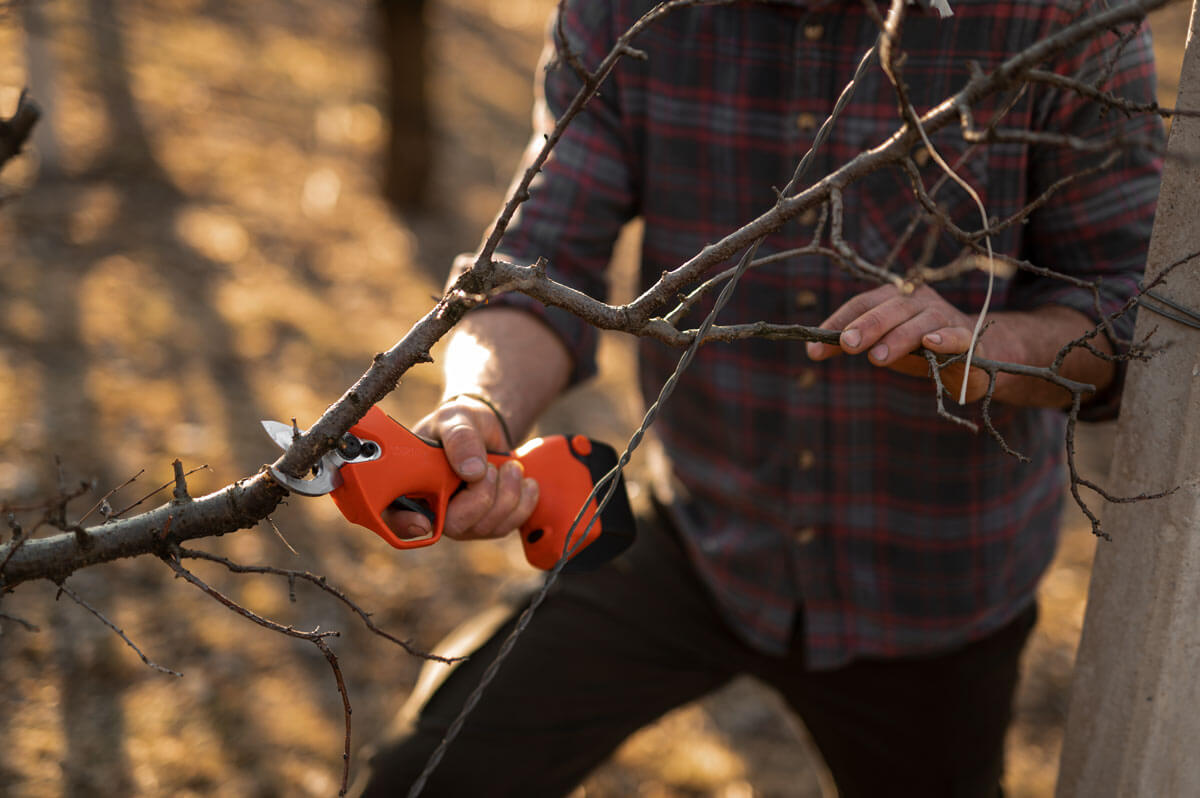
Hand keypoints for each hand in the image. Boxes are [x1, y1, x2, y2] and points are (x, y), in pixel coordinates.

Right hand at [380, 396, 538, 541]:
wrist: (487, 429)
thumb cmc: (460, 422)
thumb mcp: (456, 417)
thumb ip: (460, 438)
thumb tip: (471, 471)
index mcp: (410, 484)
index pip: (393, 515)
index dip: (404, 524)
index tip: (423, 522)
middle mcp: (433, 508)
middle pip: (454, 526)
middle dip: (482, 496)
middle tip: (490, 467)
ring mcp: (461, 520)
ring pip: (486, 527)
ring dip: (508, 494)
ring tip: (511, 465)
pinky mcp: (487, 523)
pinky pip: (507, 526)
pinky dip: (523, 503)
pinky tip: (524, 482)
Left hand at [805, 284, 993, 401]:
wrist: (970, 355)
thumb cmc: (917, 345)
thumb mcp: (881, 343)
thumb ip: (852, 342)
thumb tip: (812, 349)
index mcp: (893, 298)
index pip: (862, 304)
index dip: (839, 322)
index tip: (815, 348)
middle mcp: (918, 301)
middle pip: (891, 309)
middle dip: (867, 326)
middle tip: (847, 344)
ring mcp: (945, 317)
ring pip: (921, 323)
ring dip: (898, 338)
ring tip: (877, 358)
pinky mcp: (968, 338)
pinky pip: (958, 335)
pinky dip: (945, 338)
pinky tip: (931, 343)